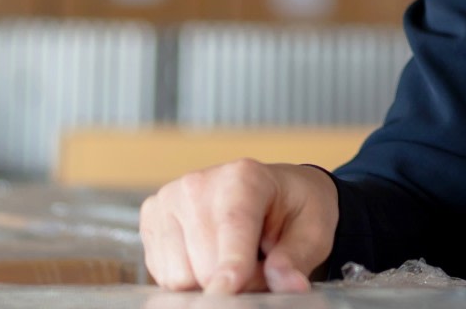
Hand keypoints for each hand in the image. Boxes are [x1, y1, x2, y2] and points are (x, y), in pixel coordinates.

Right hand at [140, 159, 338, 293]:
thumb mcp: (313, 231)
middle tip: (257, 265)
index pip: (231, 228)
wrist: (276, 191)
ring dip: (209, 281)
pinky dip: (189, 278)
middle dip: (234, 281)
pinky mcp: (152, 219)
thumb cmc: (295, 209)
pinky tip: (208, 256)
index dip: (232, 268)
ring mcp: (169, 200)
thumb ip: (296, 259)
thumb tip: (287, 283)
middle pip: (205, 265)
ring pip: (180, 276)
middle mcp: (198, 184)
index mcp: (244, 178)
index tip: (229, 288)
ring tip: (233, 258)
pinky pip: (163, 276)